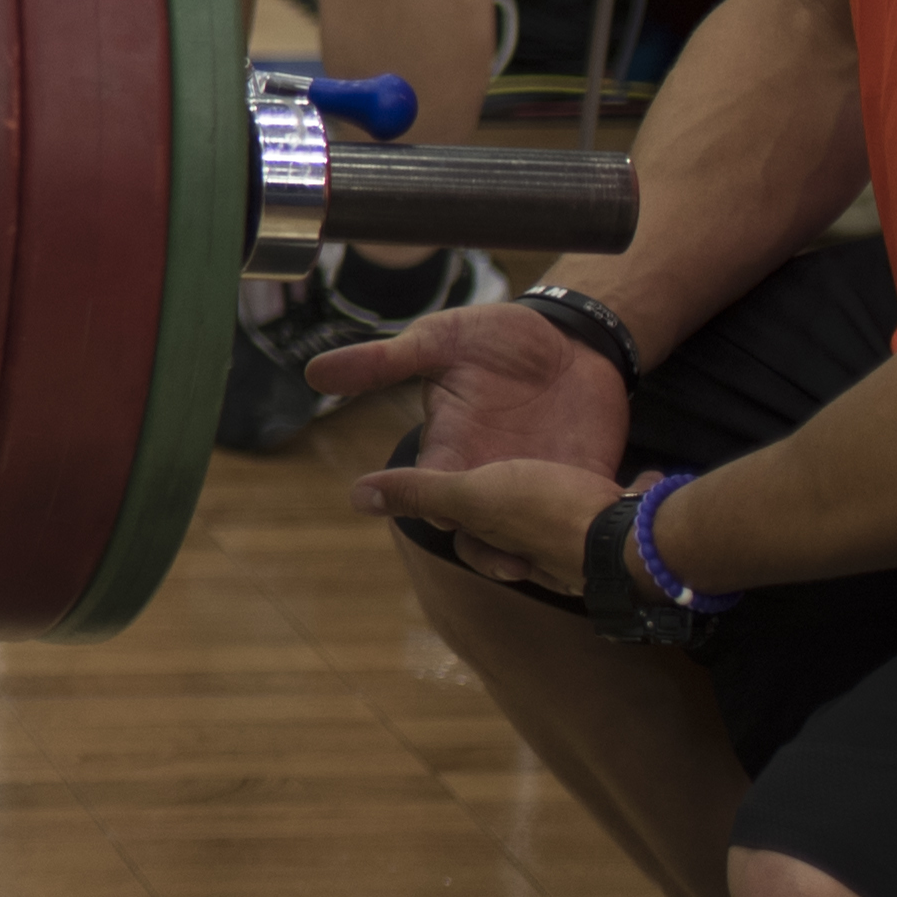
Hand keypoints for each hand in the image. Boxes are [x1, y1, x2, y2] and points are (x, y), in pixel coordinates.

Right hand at [324, 294, 632, 591]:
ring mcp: (536, 481)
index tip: (437, 514)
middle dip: (483, 549)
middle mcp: (488, 474)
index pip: (426, 496)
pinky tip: (581, 536)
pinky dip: (578, 533)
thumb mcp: (438, 341)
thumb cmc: (497, 335)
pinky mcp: (582, 479)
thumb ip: (382, 361)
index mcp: (448, 449)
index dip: (427, 510)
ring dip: (526, 555)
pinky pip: (577, 519)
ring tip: (533, 561)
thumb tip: (313, 373)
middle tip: (498, 553)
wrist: (573, 334)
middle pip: (474, 532)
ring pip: (523, 539)